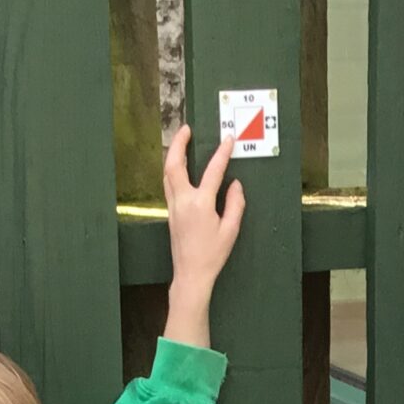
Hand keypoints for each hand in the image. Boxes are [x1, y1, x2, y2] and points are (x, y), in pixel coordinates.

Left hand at [162, 126, 245, 347]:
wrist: (191, 274)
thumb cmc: (212, 255)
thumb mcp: (231, 230)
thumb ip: (235, 204)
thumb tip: (235, 185)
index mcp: (200, 204)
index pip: (213, 171)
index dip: (222, 153)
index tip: (228, 139)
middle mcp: (183, 201)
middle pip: (174, 164)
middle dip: (179, 144)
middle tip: (186, 129)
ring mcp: (173, 206)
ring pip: (167, 173)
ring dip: (173, 155)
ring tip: (181, 142)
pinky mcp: (170, 213)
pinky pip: (168, 184)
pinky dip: (172, 170)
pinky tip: (179, 167)